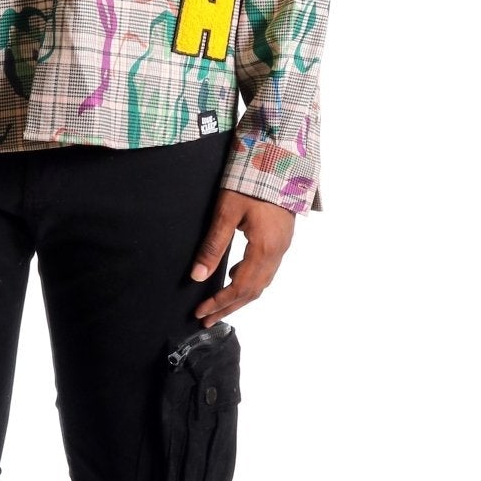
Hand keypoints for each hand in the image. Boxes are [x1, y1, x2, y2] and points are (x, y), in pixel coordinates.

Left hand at [188, 189, 295, 323]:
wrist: (282, 161)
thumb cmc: (251, 181)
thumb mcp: (227, 212)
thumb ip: (213, 245)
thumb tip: (198, 276)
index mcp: (264, 249)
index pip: (239, 288)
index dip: (219, 303)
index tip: (200, 312)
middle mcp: (277, 253)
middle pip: (252, 291)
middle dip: (228, 307)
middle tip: (206, 320)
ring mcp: (282, 247)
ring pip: (262, 283)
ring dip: (240, 297)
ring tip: (220, 305)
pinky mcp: (282, 238)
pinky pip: (267, 270)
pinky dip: (250, 281)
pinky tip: (235, 276)